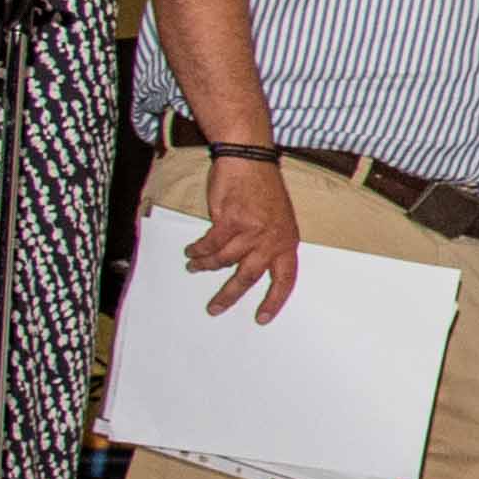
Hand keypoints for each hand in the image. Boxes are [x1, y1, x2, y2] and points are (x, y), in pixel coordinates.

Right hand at [185, 155, 307, 321]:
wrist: (249, 160)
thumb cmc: (261, 188)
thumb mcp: (277, 219)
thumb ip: (268, 244)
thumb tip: (251, 267)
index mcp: (287, 241)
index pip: (286, 279)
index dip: (274, 301)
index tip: (261, 318)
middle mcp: (272, 239)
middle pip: (248, 277)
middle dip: (228, 296)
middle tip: (214, 309)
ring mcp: (251, 231)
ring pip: (224, 261)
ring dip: (205, 266)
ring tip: (194, 266)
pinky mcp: (230, 221)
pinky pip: (210, 245)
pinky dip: (198, 250)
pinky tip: (191, 251)